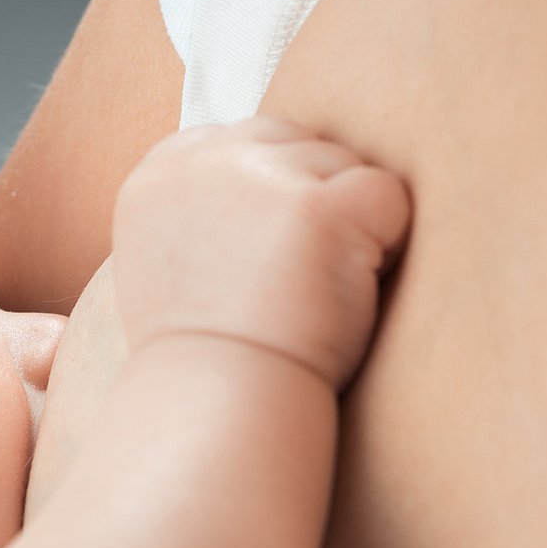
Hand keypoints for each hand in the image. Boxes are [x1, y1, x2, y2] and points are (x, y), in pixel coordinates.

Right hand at [112, 117, 410, 388]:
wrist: (217, 408)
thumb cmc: (206, 360)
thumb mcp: (170, 266)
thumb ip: (204, 207)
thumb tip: (269, 181)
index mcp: (158, 175)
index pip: (245, 139)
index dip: (277, 195)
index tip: (269, 259)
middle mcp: (204, 164)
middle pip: (300, 144)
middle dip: (316, 204)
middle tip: (299, 283)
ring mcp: (261, 179)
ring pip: (345, 167)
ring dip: (351, 227)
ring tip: (315, 295)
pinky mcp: (319, 207)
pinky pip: (387, 195)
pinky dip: (388, 245)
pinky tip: (350, 295)